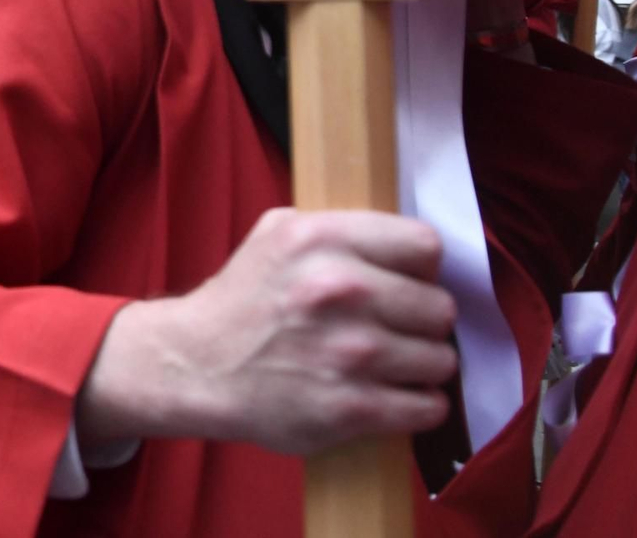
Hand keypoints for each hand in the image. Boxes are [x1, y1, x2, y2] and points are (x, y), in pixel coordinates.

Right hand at [79, 208, 456, 455]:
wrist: (196, 366)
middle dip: (421, 320)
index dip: (419, 267)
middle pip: (440, 307)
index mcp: (322, 239)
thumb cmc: (243, 299)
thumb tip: (405, 246)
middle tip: (395, 328)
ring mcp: (350, 352)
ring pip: (440, 360)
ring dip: (421, 365)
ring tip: (391, 364)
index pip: (425, 246)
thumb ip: (340, 229)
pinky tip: (394, 395)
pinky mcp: (353, 407)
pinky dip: (418, 405)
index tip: (406, 281)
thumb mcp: (276, 233)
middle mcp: (341, 290)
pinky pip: (427, 407)